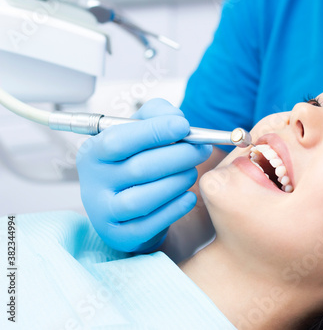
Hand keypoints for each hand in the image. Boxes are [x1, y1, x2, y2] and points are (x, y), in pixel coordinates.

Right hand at [76, 99, 211, 251]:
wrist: (128, 206)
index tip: (184, 126)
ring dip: (177, 182)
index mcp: (94, 152)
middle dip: (179, 156)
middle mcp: (93, 183)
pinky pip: (151, 224)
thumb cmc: (136, 161)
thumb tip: (177, 119)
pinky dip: (175, 208)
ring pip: (143, 199)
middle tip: (201, 150)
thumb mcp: (141, 131)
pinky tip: (188, 196)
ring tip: (191, 172)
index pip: (120, 140)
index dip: (155, 131)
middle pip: (138, 169)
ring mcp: (104, 212)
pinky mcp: (121, 235)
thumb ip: (157, 114)